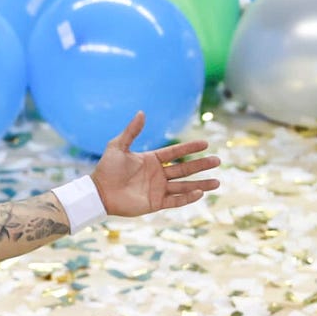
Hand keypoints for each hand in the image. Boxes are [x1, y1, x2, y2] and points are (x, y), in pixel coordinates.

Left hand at [91, 111, 219, 217]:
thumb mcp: (118, 146)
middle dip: (201, 165)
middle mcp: (158, 174)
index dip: (190, 148)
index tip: (205, 143)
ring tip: (218, 182)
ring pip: (184, 186)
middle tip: (217, 160)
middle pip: (184, 169)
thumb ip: (131, 131)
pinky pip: (175, 200)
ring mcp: (157, 189)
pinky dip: (187, 198)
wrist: (98, 192)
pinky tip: (200, 193)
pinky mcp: (155, 203)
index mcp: (151, 160)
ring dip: (201, 184)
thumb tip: (142, 112)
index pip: (175, 153)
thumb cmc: (106, 169)